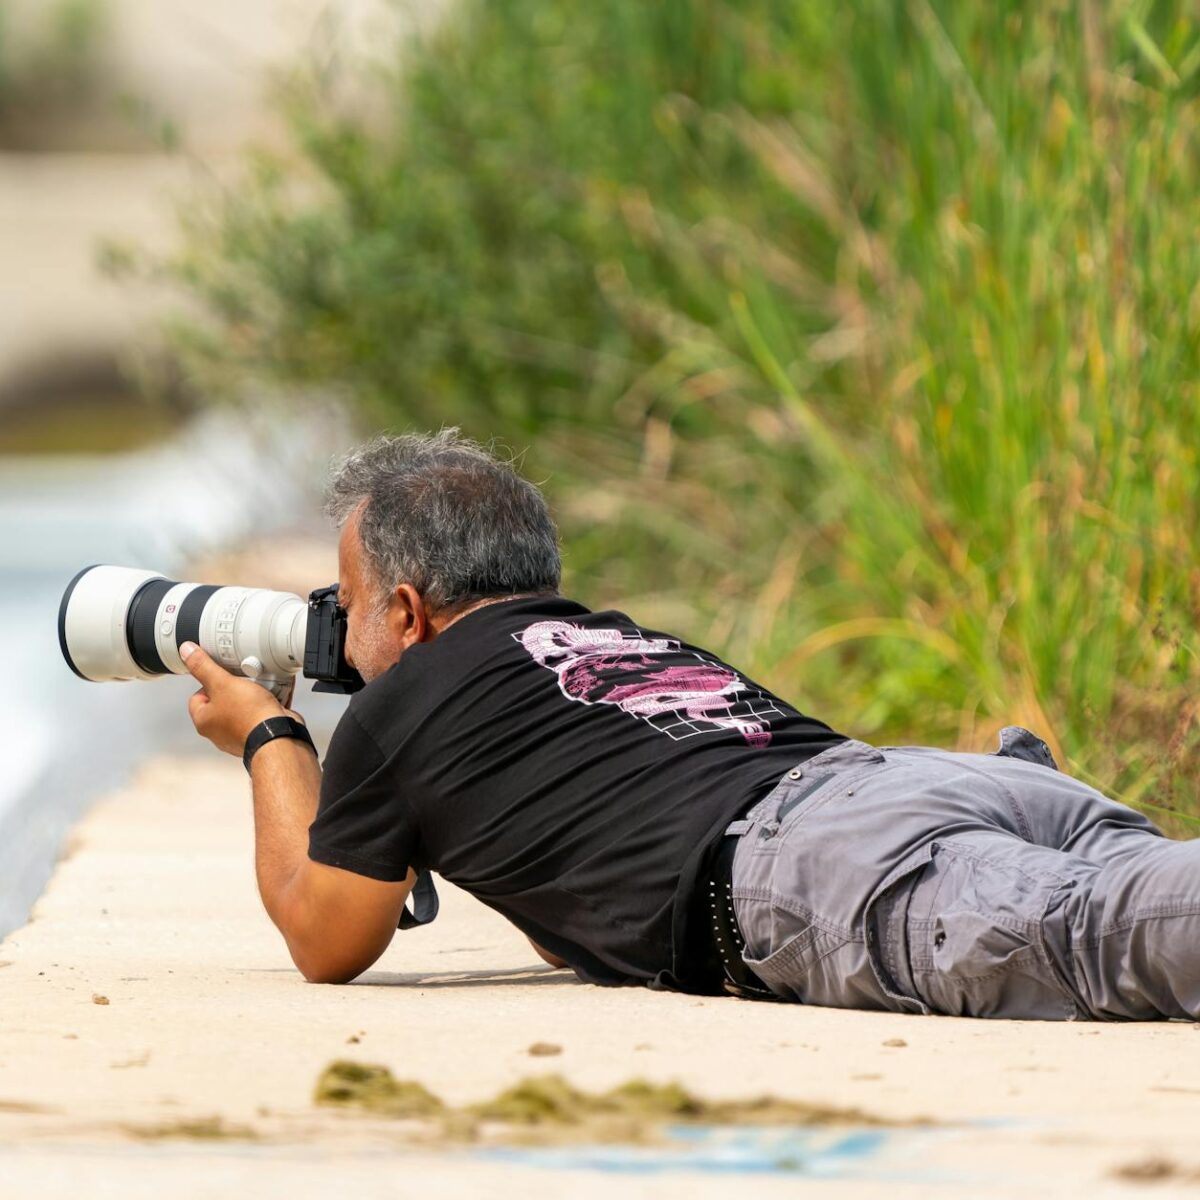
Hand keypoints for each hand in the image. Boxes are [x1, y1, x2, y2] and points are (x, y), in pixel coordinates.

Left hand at [181, 641, 300, 757]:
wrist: (279, 735)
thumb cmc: (249, 716)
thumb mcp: (222, 683)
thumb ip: (204, 667)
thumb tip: (186, 652)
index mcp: (204, 721)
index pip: (197, 696)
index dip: (210, 682)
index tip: (223, 675)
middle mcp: (219, 731)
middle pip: (223, 699)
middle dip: (236, 687)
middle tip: (244, 680)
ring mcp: (240, 733)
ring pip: (244, 706)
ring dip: (254, 694)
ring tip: (261, 687)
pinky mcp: (260, 733)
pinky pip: (262, 713)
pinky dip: (268, 704)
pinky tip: (274, 696)